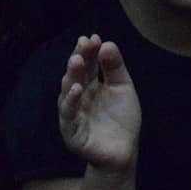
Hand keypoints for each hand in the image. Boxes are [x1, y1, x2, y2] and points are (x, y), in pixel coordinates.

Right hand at [58, 35, 140, 172]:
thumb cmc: (121, 120)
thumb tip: (106, 43)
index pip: (86, 65)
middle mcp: (78, 98)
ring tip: (76, 61)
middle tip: (83, 45)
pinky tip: (76, 89)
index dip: (88, 52)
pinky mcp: (71, 131)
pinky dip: (70, 102)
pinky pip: (68, 115)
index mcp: (90, 86)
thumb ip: (115, 68)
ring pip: (67, 93)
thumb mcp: (123, 89)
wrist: (123, 152)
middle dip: (78, 60)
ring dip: (71, 76)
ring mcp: (73, 114)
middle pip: (75, 76)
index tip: (93, 37)